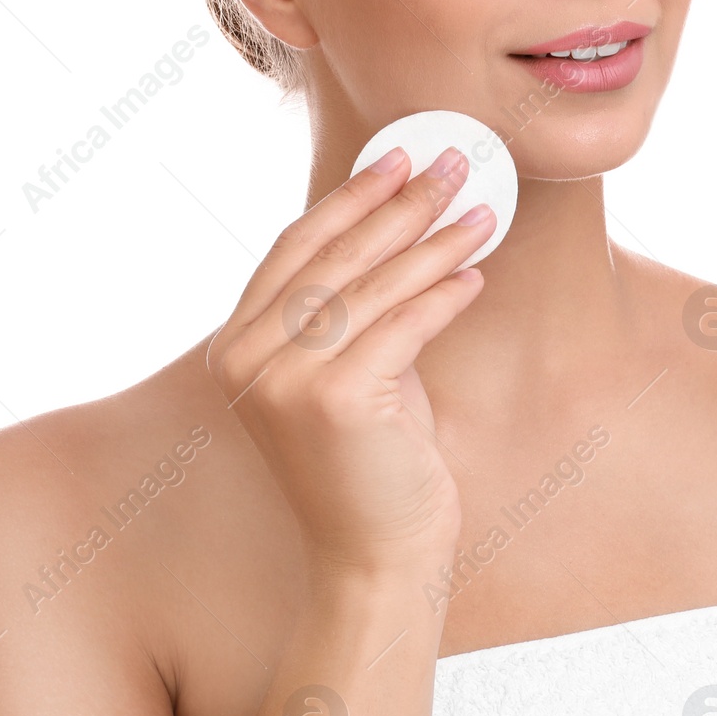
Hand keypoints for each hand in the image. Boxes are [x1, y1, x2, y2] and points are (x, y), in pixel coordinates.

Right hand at [207, 145, 490, 577]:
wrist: (376, 558)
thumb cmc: (371, 461)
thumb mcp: (348, 369)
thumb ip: (353, 308)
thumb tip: (403, 220)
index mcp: (234, 347)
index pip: (295, 249)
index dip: (349, 198)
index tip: (396, 156)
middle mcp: (244, 360)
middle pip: (334, 258)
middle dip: (400, 203)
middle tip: (452, 164)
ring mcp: (283, 382)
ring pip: (371, 287)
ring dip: (434, 242)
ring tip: (482, 212)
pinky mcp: (333, 401)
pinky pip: (402, 326)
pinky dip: (444, 295)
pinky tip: (476, 274)